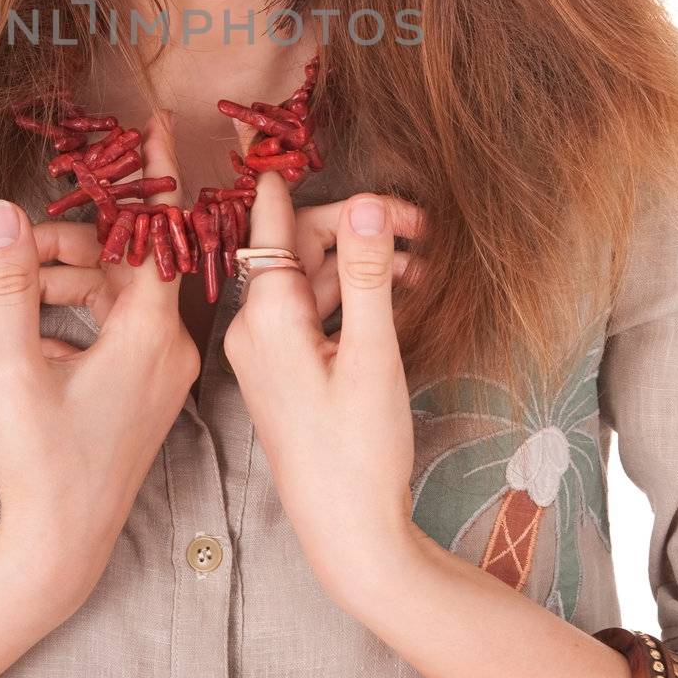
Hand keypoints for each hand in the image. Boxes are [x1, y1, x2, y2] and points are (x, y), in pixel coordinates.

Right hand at [0, 111, 198, 621]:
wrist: (57, 555)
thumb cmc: (42, 467)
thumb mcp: (16, 369)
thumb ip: (10, 284)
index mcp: (151, 333)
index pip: (159, 231)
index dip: (153, 174)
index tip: (158, 122)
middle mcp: (167, 348)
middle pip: (122, 265)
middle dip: (65, 245)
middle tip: (14, 239)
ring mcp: (156, 374)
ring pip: (107, 302)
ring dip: (49, 291)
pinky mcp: (138, 395)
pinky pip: (99, 342)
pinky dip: (54, 333)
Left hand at [221, 170, 427, 619]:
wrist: (347, 535)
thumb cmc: (358, 451)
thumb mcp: (372, 354)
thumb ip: (365, 274)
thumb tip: (365, 201)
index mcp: (265, 317)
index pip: (272, 224)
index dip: (290, 182)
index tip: (288, 142)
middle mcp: (254, 328)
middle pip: (297, 249)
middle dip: (355, 227)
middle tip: (420, 225)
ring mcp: (267, 352)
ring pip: (311, 281)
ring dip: (360, 263)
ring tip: (422, 264)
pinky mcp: (284, 373)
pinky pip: (313, 315)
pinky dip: (350, 297)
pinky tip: (397, 295)